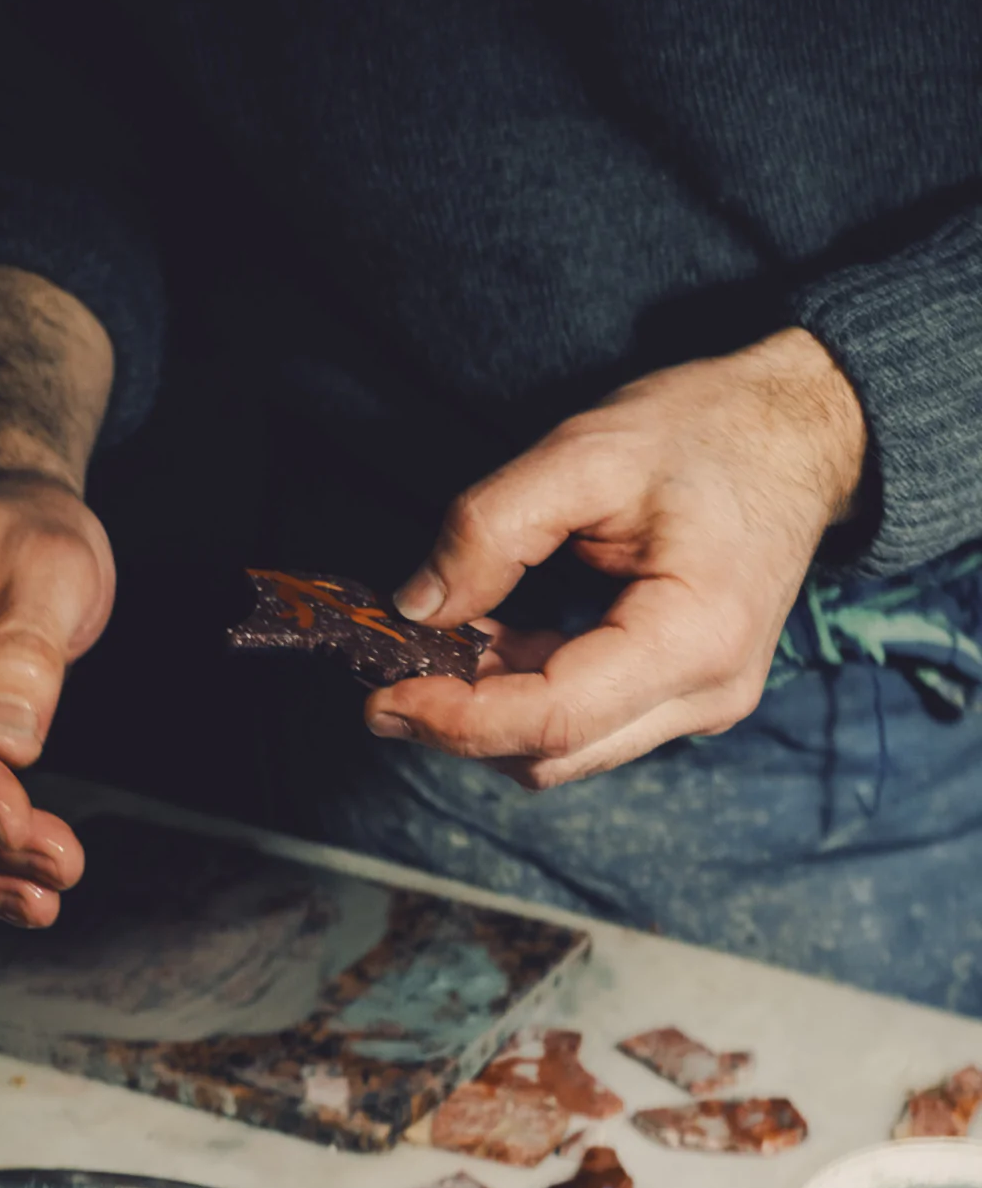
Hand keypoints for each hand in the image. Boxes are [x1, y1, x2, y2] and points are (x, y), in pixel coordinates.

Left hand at [367, 328, 866, 787]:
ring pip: (565, 751)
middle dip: (460, 726)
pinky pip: (587, 722)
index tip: (382, 695)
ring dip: (489, 714)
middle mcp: (707, 695)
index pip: (553, 719)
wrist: (805, 433)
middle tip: (386, 677)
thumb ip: (490, 528)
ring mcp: (702, 704)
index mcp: (693, 638)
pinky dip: (524, 697)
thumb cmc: (708, 430)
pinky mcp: (685, 696)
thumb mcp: (586, 451)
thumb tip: (418, 605)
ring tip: (433, 649)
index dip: (456, 719)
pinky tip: (485, 645)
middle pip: (554, 756)